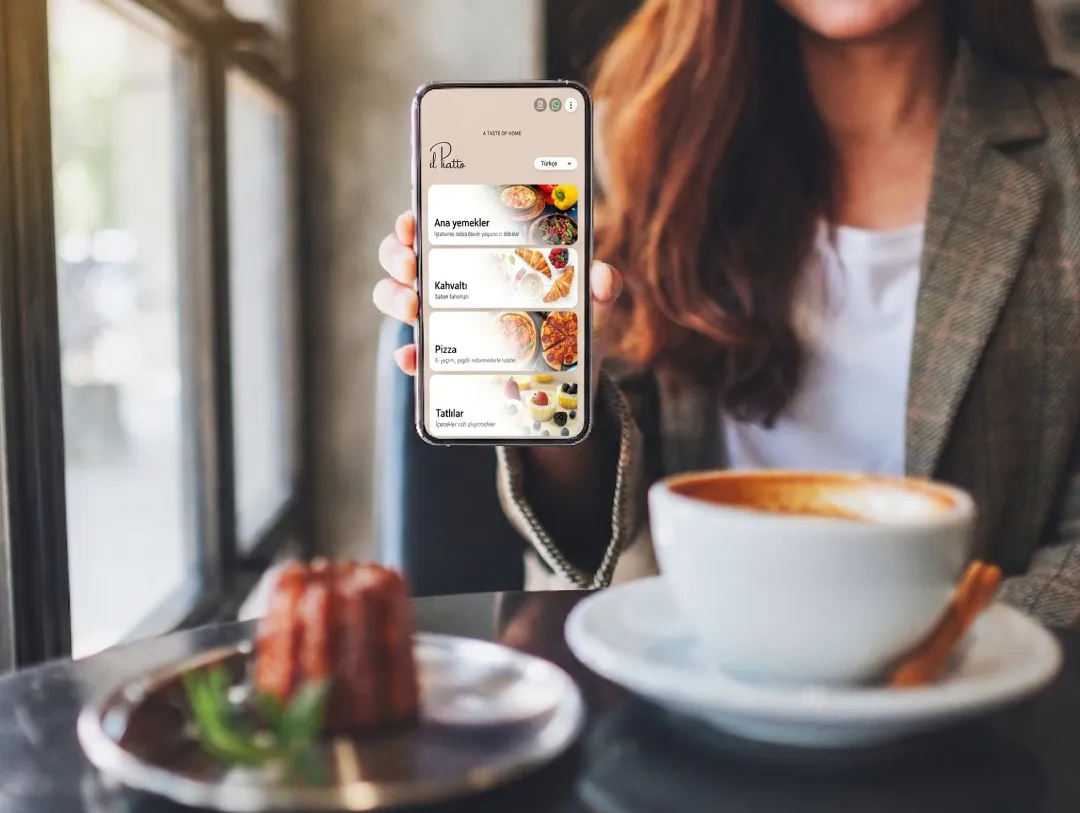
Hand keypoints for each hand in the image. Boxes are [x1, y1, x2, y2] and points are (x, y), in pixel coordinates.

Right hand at [373, 210, 622, 382]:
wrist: (565, 395)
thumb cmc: (572, 335)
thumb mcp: (590, 311)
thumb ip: (601, 289)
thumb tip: (602, 277)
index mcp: (484, 258)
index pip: (440, 225)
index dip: (417, 217)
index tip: (413, 220)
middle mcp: (455, 285)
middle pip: (406, 256)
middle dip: (397, 253)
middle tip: (412, 264)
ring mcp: (443, 322)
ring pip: (397, 298)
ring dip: (394, 297)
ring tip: (413, 306)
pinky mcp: (442, 364)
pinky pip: (414, 357)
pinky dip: (410, 356)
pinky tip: (415, 357)